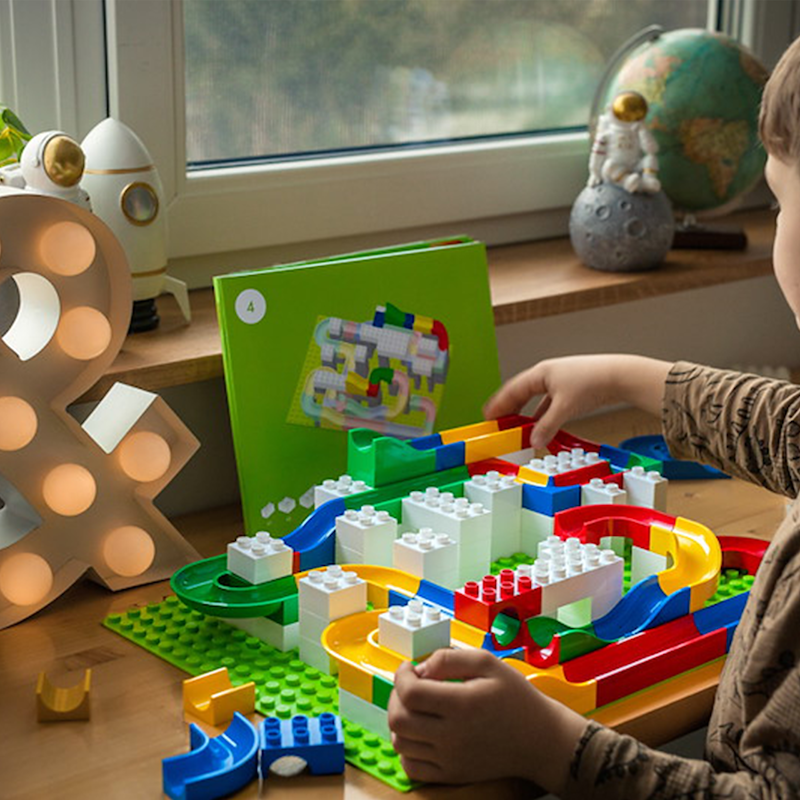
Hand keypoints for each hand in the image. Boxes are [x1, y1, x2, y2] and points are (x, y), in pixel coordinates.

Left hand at [388, 648, 586, 789]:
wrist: (539, 740)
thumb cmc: (516, 699)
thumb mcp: (489, 663)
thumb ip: (451, 658)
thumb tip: (422, 667)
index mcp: (462, 704)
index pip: (410, 693)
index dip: (401, 675)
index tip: (408, 667)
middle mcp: (453, 736)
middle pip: (399, 719)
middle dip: (396, 695)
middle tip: (409, 685)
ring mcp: (450, 759)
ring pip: (400, 743)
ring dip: (399, 720)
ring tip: (415, 707)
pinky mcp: (451, 774)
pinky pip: (411, 767)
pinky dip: (406, 748)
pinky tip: (419, 732)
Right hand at [484, 355, 671, 447]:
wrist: (620, 376)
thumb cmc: (592, 382)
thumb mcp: (565, 408)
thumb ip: (547, 426)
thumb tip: (533, 441)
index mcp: (540, 373)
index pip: (512, 390)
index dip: (498, 404)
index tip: (487, 417)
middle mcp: (547, 375)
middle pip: (520, 393)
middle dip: (507, 408)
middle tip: (496, 422)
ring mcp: (558, 382)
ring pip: (534, 399)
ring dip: (524, 412)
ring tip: (514, 425)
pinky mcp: (570, 390)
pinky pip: (547, 403)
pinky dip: (540, 414)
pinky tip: (539, 425)